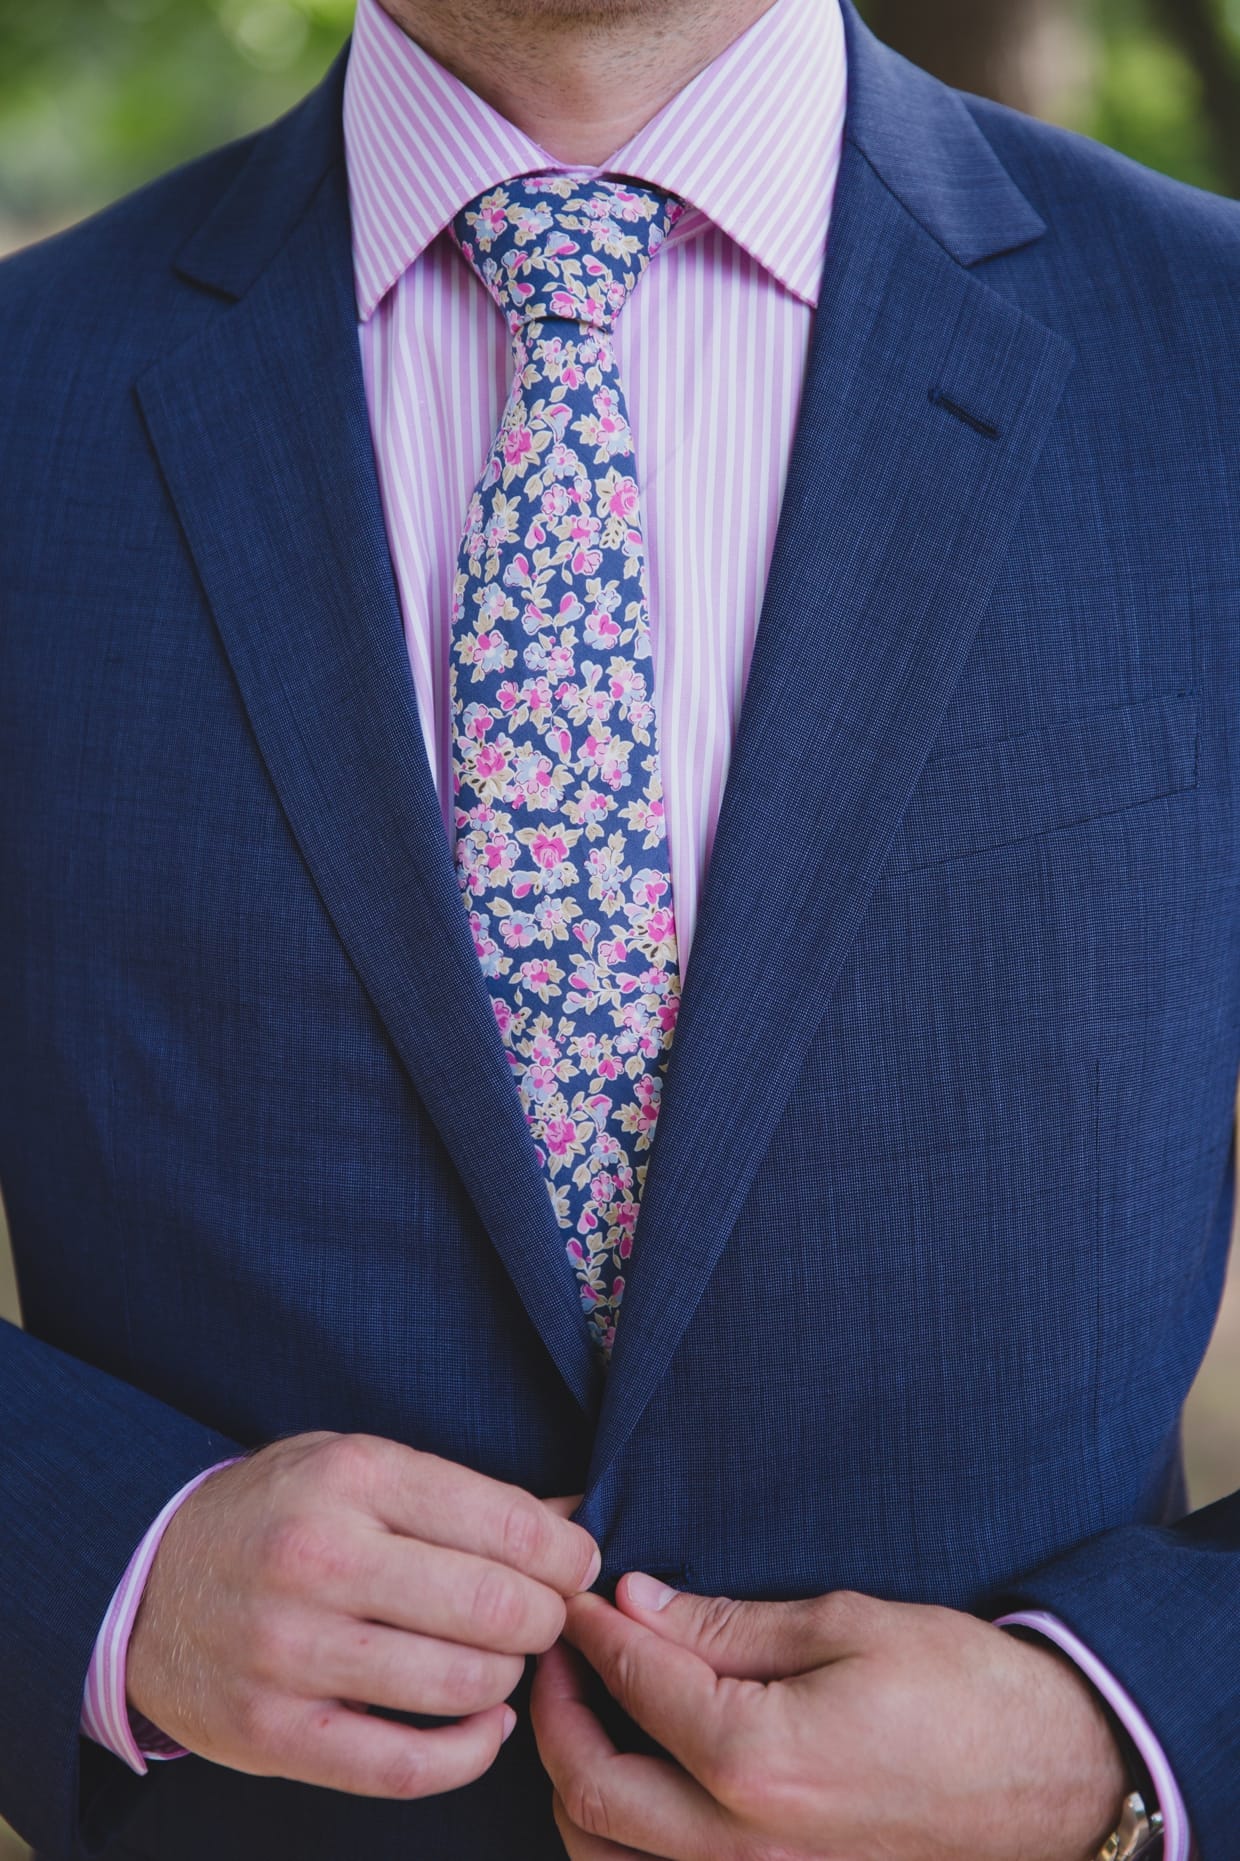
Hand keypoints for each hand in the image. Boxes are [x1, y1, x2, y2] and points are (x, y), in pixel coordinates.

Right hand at [127, 1432, 597, 1798]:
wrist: (144, 1580)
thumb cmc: (278, 1514)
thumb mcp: (359, 1466)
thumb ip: (463, 1494)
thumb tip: (577, 1523)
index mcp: (351, 1477)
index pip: (505, 1521)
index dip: (566, 1554)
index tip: (577, 1566)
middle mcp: (319, 1559)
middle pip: (491, 1606)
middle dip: (545, 1617)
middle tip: (544, 1617)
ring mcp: (290, 1650)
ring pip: (459, 1685)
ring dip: (507, 1678)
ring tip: (500, 1660)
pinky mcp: (271, 1731)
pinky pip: (403, 1767)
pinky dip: (467, 1754)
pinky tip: (483, 1726)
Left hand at [531, 1578, 1128, 1860]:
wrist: (1055, 1780)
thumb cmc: (961, 1689)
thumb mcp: (846, 1624)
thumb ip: (726, 1623)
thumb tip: (635, 1603)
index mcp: (758, 1759)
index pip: (634, 1684)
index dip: (592, 1630)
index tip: (576, 1595)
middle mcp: (742, 1848)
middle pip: (591, 1786)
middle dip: (556, 1709)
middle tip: (561, 1654)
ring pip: (605, 1859)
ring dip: (577, 1785)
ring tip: (587, 1717)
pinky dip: (620, 1845)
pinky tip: (636, 1787)